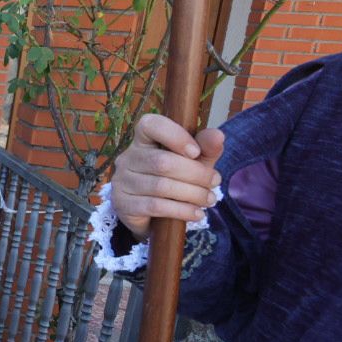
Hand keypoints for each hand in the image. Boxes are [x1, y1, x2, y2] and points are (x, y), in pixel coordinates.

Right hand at [110, 113, 223, 240]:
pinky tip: (197, 213)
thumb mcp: (194, 162)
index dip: (175, 136)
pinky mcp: (124, 205)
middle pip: (163, 162)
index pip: (150, 125)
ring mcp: (122, 182)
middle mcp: (128, 158)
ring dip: (193, 194)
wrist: (153, 215)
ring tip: (209, 200)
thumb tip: (218, 135)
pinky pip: (156, 206)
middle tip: (214, 181)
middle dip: (196, 173)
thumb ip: (205, 148)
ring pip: (161, 186)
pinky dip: (182, 210)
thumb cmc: (175, 180)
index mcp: (143, 140)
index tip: (196, 152)